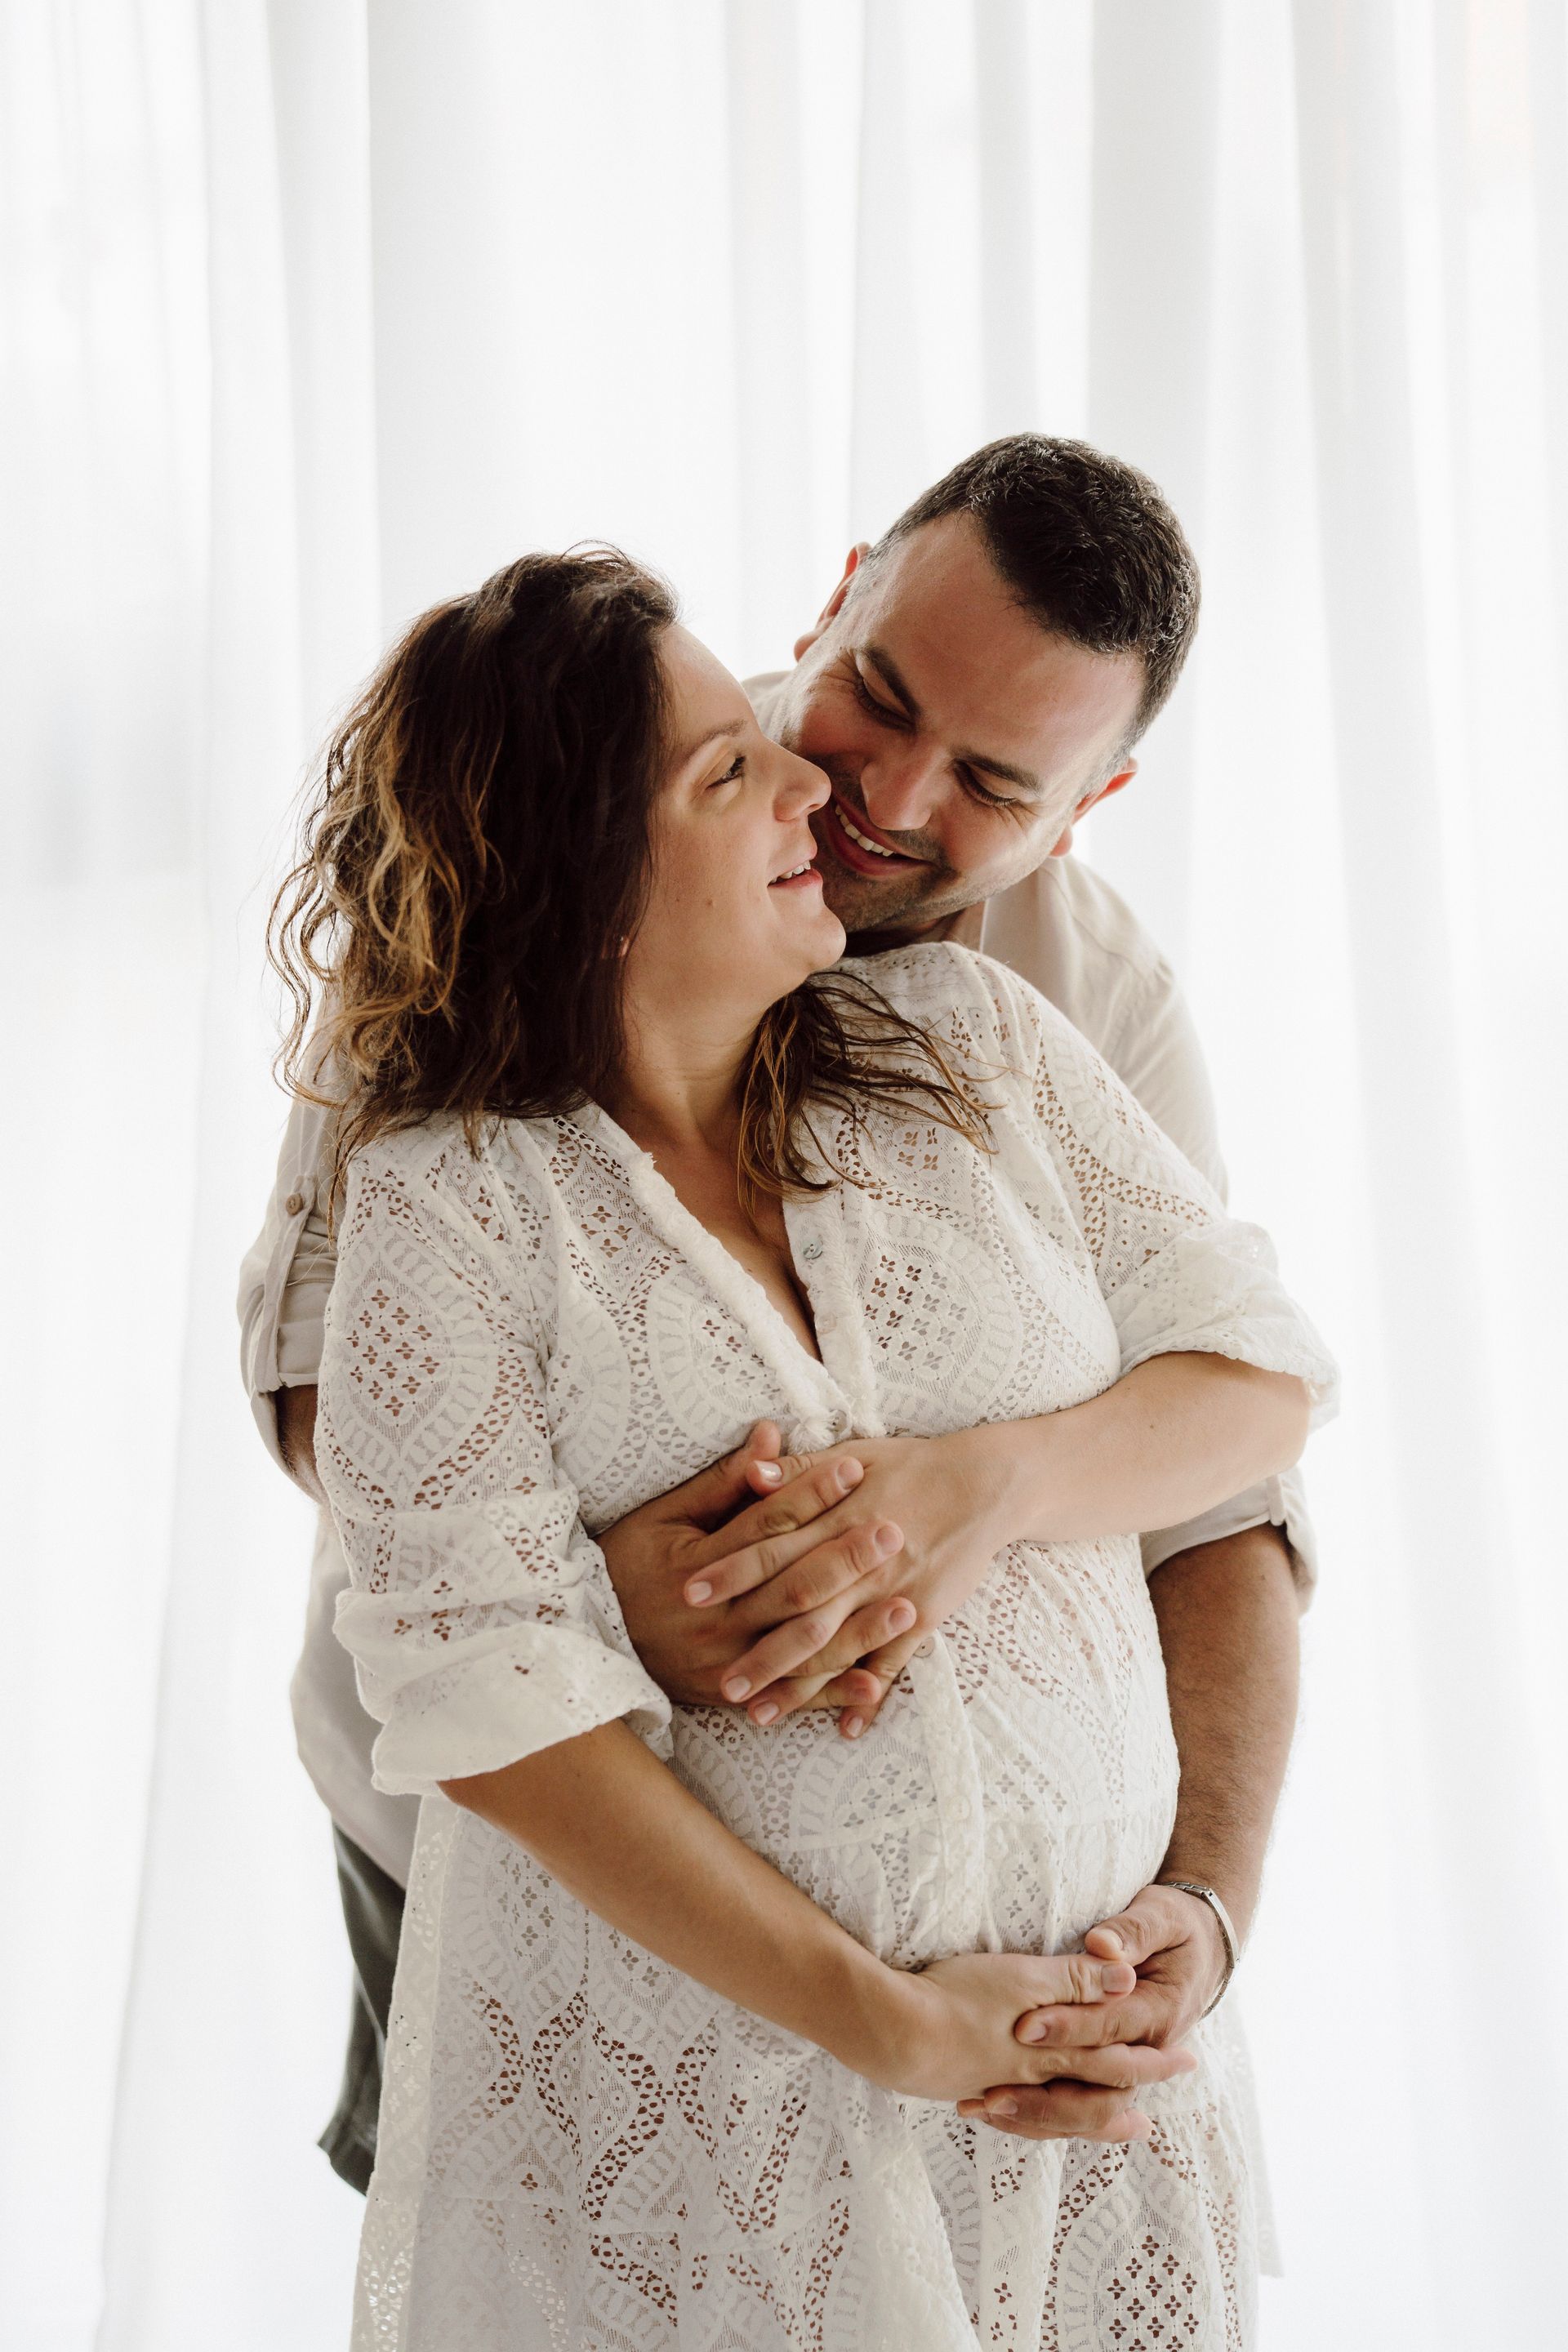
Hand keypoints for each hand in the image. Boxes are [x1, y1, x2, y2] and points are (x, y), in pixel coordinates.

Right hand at [600, 1424, 917, 1708]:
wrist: (585, 1640)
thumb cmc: (626, 1564)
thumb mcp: (663, 1516)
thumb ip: (722, 1483)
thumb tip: (770, 1436)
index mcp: (698, 1565)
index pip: (766, 1525)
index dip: (810, 1496)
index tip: (853, 1469)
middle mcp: (717, 1618)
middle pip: (792, 1585)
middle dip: (846, 1558)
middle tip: (895, 1530)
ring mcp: (726, 1662)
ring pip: (801, 1646)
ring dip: (857, 1630)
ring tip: (906, 1606)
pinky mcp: (733, 1695)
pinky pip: (791, 1698)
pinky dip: (834, 1694)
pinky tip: (874, 1687)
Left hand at [690, 1427, 1018, 1732]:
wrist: (984, 1484)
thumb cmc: (910, 1466)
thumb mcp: (853, 1454)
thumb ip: (798, 1470)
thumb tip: (751, 1475)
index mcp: (838, 1516)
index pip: (773, 1547)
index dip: (732, 1570)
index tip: (690, 1594)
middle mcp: (861, 1561)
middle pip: (801, 1609)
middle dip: (758, 1648)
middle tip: (716, 1680)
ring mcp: (893, 1593)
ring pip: (839, 1646)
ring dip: (799, 1685)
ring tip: (758, 1715)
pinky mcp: (925, 1614)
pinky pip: (894, 1662)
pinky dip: (870, 1695)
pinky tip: (844, 1728)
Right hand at [865, 1950, 1196, 2124]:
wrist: (890, 2033)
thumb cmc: (957, 1997)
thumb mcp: (1023, 1976)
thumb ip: (1075, 1979)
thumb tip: (1127, 1981)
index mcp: (1052, 2047)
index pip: (1112, 2056)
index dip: (1149, 2057)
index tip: (1184, 2062)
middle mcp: (1030, 2075)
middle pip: (1088, 2093)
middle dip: (1123, 2101)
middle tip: (1150, 2124)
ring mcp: (997, 2085)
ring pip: (1052, 2112)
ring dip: (1085, 2120)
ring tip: (1110, 2128)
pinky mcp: (965, 2085)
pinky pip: (1013, 2113)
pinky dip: (1033, 2120)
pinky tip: (1020, 2115)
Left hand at [955, 1884, 1228, 2141]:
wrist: (1201, 1952)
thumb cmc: (1177, 1929)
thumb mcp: (1161, 1917)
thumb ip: (1130, 1932)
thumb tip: (1103, 1945)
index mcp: (1160, 2012)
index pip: (1108, 2027)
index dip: (1067, 2028)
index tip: (1022, 2026)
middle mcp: (1145, 2050)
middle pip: (1097, 2089)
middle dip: (1043, 2094)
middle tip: (992, 2093)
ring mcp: (1128, 2067)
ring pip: (1086, 2111)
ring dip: (1036, 2114)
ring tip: (984, 2108)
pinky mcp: (1109, 2071)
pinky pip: (1078, 2109)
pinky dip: (1041, 2116)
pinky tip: (996, 2114)